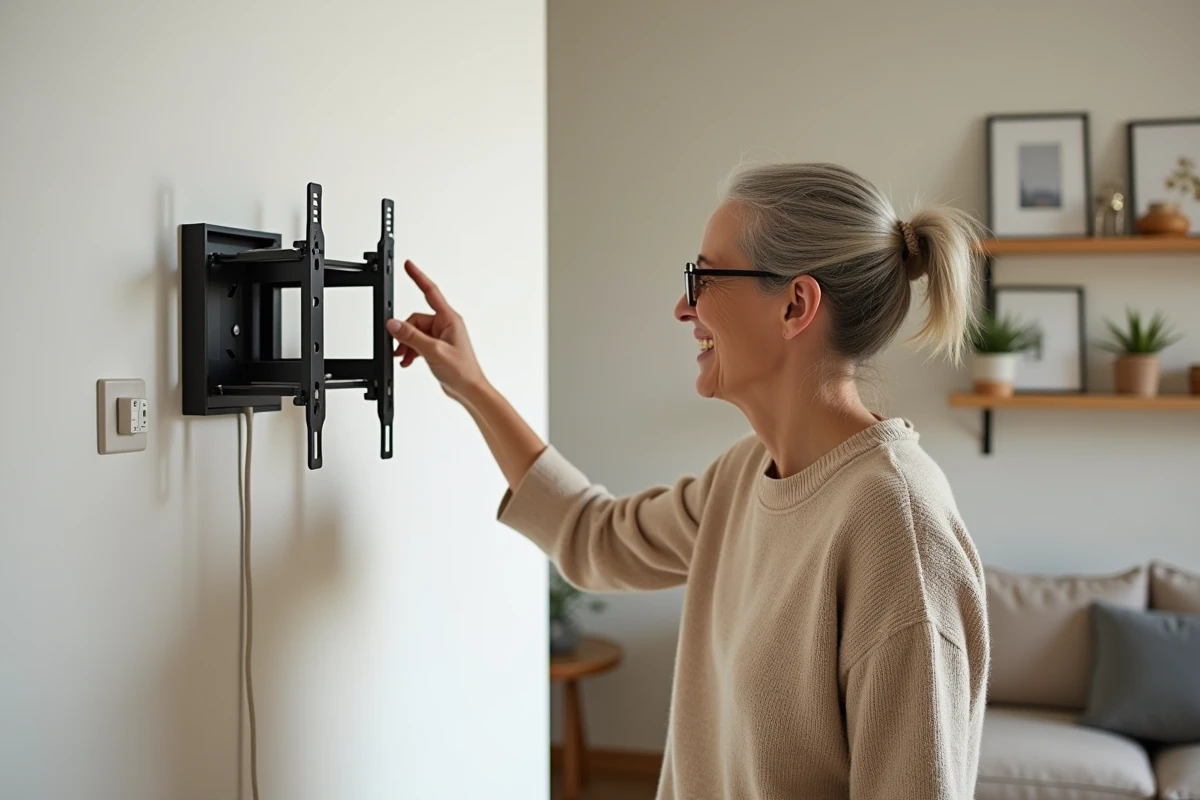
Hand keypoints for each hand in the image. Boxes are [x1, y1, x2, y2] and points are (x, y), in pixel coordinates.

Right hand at [387, 261, 487, 404]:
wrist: (469, 390)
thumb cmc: (462, 371)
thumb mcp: (433, 351)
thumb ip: (411, 337)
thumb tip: (393, 324)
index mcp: (449, 319)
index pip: (430, 291)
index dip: (418, 277)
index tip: (408, 265)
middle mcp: (445, 324)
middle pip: (415, 319)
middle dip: (405, 334)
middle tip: (400, 348)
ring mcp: (441, 336)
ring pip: (414, 332)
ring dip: (407, 345)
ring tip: (404, 358)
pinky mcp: (437, 346)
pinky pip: (418, 342)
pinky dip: (411, 351)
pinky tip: (408, 361)